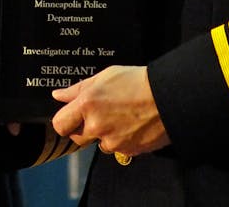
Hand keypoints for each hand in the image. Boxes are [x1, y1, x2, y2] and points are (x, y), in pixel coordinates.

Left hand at [51, 65, 168, 157]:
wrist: (169, 97)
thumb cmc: (138, 82)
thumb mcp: (105, 77)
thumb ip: (78, 89)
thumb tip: (58, 95)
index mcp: (87, 104)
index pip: (59, 124)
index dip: (65, 121)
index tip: (71, 117)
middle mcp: (96, 125)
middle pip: (77, 138)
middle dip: (84, 129)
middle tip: (100, 115)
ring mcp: (112, 140)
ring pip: (99, 144)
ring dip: (105, 135)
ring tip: (120, 117)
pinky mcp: (127, 150)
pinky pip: (117, 149)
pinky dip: (121, 140)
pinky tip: (131, 125)